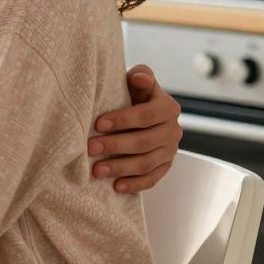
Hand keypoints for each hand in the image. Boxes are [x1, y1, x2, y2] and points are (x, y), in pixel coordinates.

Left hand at [88, 65, 182, 193]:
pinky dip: (135, 184)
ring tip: (97, 171)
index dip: (122, 120)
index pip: (145, 116)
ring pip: (146, 163)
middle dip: (115, 146)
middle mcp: (173, 131)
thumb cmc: (133, 94)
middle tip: (90, 149)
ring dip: (121, 168)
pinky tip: (116, 187)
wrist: (142, 113)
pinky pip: (152, 179)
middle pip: (144, 142)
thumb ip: (140, 75)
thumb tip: (140, 78)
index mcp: (168, 108)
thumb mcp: (137, 81)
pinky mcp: (165, 167)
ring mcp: (170, 151)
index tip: (97, 124)